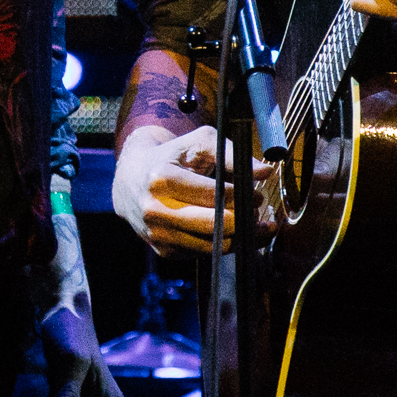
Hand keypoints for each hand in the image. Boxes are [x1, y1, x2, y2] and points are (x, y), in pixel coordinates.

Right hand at [112, 125, 278, 259]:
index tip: (256, 195)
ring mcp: (158, 234)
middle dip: (243, 220)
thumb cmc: (171, 158)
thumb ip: (232, 154)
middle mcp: (154, 210)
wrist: (131, 181)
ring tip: (254, 224)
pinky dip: (224, 245)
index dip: (240, 197)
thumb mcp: (197, 143)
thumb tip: (265, 172)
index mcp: (161, 179)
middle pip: (213, 225)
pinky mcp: (164, 251)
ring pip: (212, 245)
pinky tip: (235, 232)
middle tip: (257, 212)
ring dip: (240, 237)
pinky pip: (204, 253)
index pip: (212, 195)